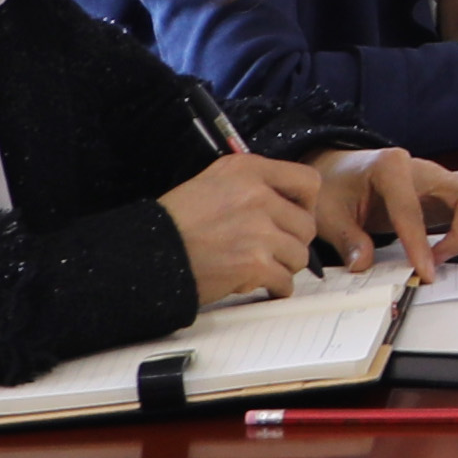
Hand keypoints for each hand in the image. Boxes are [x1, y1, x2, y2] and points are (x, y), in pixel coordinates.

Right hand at [156, 151, 322, 305]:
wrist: (149, 253)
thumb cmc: (176, 222)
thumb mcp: (213, 183)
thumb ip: (252, 186)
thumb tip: (288, 205)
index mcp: (248, 170)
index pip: (307, 181)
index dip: (306, 204)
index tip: (295, 216)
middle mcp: (258, 195)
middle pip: (306, 224)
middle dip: (292, 241)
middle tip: (273, 250)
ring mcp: (259, 230)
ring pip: (299, 254)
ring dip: (284, 265)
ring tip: (261, 267)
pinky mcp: (255, 262)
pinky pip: (285, 280)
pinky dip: (276, 287)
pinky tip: (261, 284)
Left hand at [306, 145, 457, 279]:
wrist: (342, 170)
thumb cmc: (337, 187)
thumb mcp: (329, 213)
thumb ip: (348, 239)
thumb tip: (364, 265)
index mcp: (391, 167)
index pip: (413, 209)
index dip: (419, 245)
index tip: (425, 272)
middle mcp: (426, 167)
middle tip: (439, 260)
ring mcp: (444, 175)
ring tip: (451, 249)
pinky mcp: (453, 187)